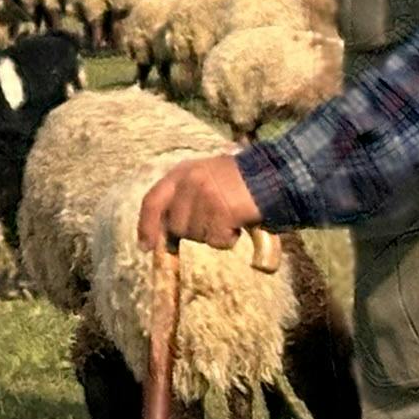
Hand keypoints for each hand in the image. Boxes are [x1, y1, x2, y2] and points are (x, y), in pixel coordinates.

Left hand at [138, 152, 261, 254]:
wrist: (274, 176)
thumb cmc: (237, 182)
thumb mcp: (202, 178)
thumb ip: (180, 199)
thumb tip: (162, 236)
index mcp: (180, 172)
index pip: (152, 201)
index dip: (146, 226)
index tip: (145, 246)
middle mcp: (189, 182)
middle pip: (175, 226)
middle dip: (193, 231)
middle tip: (214, 221)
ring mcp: (205, 196)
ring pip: (195, 235)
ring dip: (211, 234)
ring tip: (228, 217)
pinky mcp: (222, 211)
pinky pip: (216, 240)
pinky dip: (227, 239)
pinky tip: (237, 224)